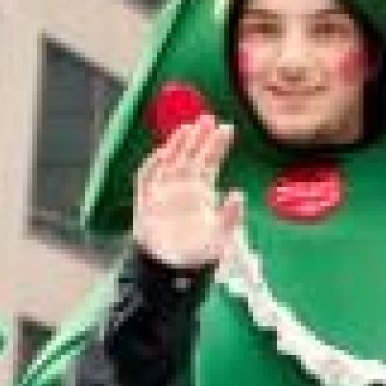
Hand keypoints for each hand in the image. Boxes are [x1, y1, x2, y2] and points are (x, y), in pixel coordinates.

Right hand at [133, 115, 244, 269]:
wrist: (168, 267)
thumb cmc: (196, 252)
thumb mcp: (220, 238)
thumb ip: (230, 217)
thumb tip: (240, 193)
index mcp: (203, 191)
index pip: (211, 161)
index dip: (218, 144)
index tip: (228, 127)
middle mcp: (183, 186)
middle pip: (191, 155)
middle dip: (199, 136)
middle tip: (209, 118)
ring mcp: (164, 190)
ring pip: (170, 160)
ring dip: (177, 144)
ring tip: (187, 128)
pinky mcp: (146, 199)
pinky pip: (147, 178)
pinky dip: (152, 166)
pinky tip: (161, 154)